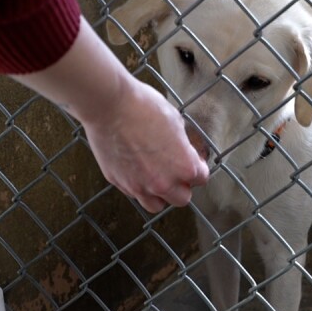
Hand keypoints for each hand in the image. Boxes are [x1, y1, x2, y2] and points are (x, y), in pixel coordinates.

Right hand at [77, 79, 208, 212]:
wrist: (110, 106)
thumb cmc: (144, 107)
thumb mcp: (175, 121)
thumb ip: (182, 144)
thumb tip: (182, 150)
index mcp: (184, 167)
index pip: (201, 179)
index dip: (198, 168)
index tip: (192, 161)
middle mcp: (163, 183)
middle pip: (182, 198)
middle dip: (182, 185)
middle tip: (176, 170)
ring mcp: (139, 186)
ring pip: (156, 205)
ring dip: (160, 194)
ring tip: (156, 177)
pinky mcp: (119, 183)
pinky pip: (134, 193)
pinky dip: (138, 186)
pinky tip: (136, 169)